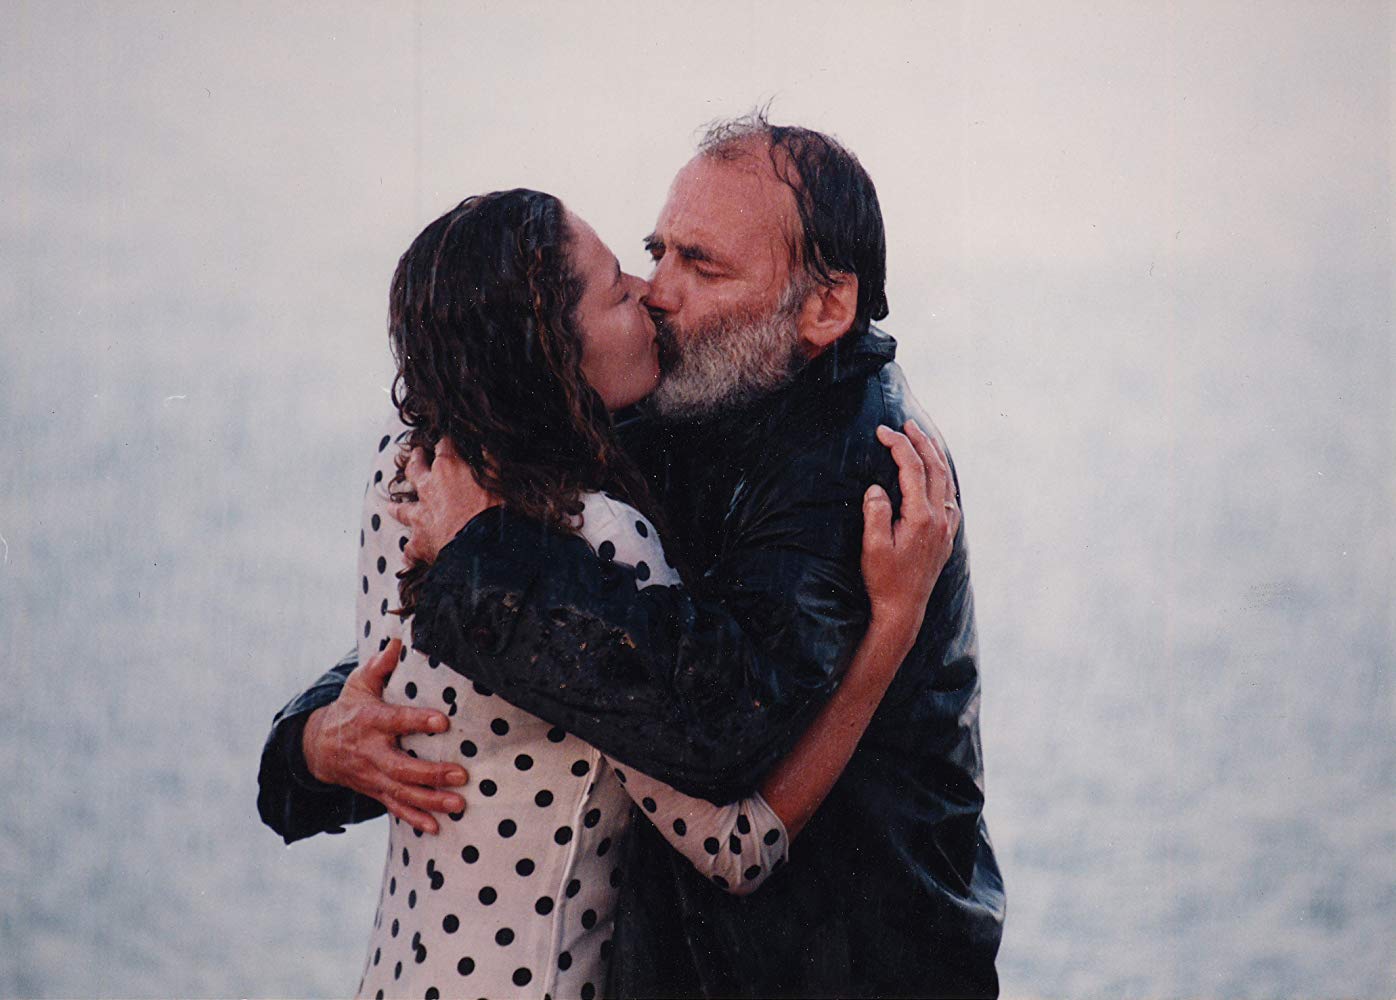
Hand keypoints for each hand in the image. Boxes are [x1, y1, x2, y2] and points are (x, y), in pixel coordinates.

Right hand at [302, 638, 466, 834]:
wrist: (318, 747)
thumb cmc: (349, 709)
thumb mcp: (358, 684)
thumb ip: (379, 665)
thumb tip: (399, 640)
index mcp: (371, 721)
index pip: (396, 720)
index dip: (418, 721)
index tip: (443, 721)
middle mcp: (372, 752)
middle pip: (402, 767)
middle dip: (431, 774)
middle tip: (460, 775)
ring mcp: (373, 776)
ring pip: (402, 792)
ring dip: (430, 801)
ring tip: (458, 804)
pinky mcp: (375, 791)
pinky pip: (395, 807)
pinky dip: (414, 819)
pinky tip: (436, 827)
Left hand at [390, 436, 498, 565]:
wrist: (481, 546)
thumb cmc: (493, 510)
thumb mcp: (497, 478)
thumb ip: (488, 461)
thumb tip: (483, 447)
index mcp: (448, 468)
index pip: (444, 447)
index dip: (446, 443)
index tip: (447, 441)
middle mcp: (428, 488)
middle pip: (415, 469)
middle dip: (415, 461)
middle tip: (415, 455)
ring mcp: (420, 515)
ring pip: (402, 509)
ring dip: (397, 508)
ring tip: (391, 507)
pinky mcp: (419, 542)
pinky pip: (410, 548)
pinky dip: (410, 552)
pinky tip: (408, 556)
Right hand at [861, 420, 960, 641]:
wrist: (903, 609)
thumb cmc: (884, 580)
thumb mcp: (873, 547)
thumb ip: (876, 514)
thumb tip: (877, 488)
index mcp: (921, 517)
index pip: (913, 469)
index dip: (898, 446)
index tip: (882, 431)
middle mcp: (940, 519)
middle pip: (936, 468)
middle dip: (921, 442)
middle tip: (907, 424)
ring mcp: (947, 527)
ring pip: (947, 481)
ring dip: (934, 456)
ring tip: (922, 439)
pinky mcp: (947, 536)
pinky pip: (950, 497)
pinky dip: (943, 477)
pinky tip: (936, 475)